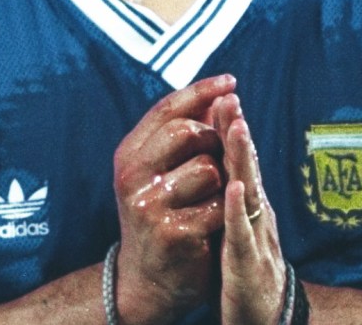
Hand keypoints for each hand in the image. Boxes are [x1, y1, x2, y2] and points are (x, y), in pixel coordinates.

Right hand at [112, 74, 235, 324]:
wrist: (148, 280)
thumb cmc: (163, 215)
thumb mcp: (162, 171)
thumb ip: (186, 134)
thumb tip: (222, 93)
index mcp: (129, 154)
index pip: (167, 109)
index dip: (201, 91)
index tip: (232, 81)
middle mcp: (132, 175)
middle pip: (187, 133)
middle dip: (213, 140)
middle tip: (219, 158)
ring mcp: (149, 204)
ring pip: (208, 168)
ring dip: (220, 182)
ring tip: (206, 201)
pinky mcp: (172, 231)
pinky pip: (218, 204)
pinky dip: (224, 211)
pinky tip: (210, 223)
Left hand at [212, 94, 287, 324]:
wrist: (263, 312)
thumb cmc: (244, 263)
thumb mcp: (234, 219)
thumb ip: (228, 186)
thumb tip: (217, 151)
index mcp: (246, 200)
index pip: (237, 157)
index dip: (229, 125)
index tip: (222, 90)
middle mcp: (254, 211)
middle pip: (246, 164)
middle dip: (237, 131)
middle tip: (230, 96)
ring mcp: (254, 234)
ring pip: (248, 190)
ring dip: (242, 159)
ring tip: (236, 128)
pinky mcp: (247, 261)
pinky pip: (241, 232)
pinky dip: (236, 209)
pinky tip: (231, 189)